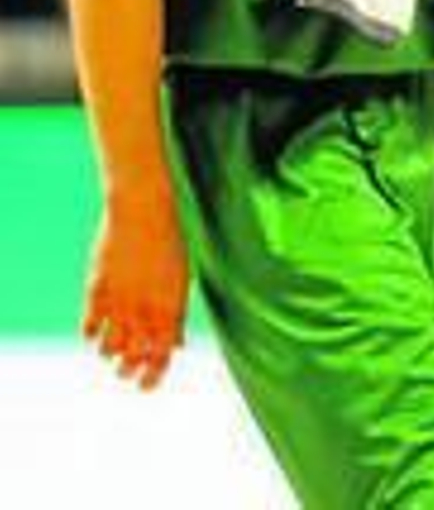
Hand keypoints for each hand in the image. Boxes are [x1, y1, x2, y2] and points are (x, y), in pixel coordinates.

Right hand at [83, 192, 189, 389]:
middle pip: (134, 357)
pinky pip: (89, 327)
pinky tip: (94, 334)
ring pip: (109, 347)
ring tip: (111, 353)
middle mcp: (145, 308)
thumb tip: (176, 347)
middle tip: (125, 374)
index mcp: (171, 306)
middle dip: (129, 371)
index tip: (146, 386)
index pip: (162, 354)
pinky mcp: (97, 290)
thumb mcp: (179, 279)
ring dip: (110, 354)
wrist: (142, 211)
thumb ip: (176, 316)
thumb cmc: (168, 243)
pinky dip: (91, 335)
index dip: (153, 375)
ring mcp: (120, 300)